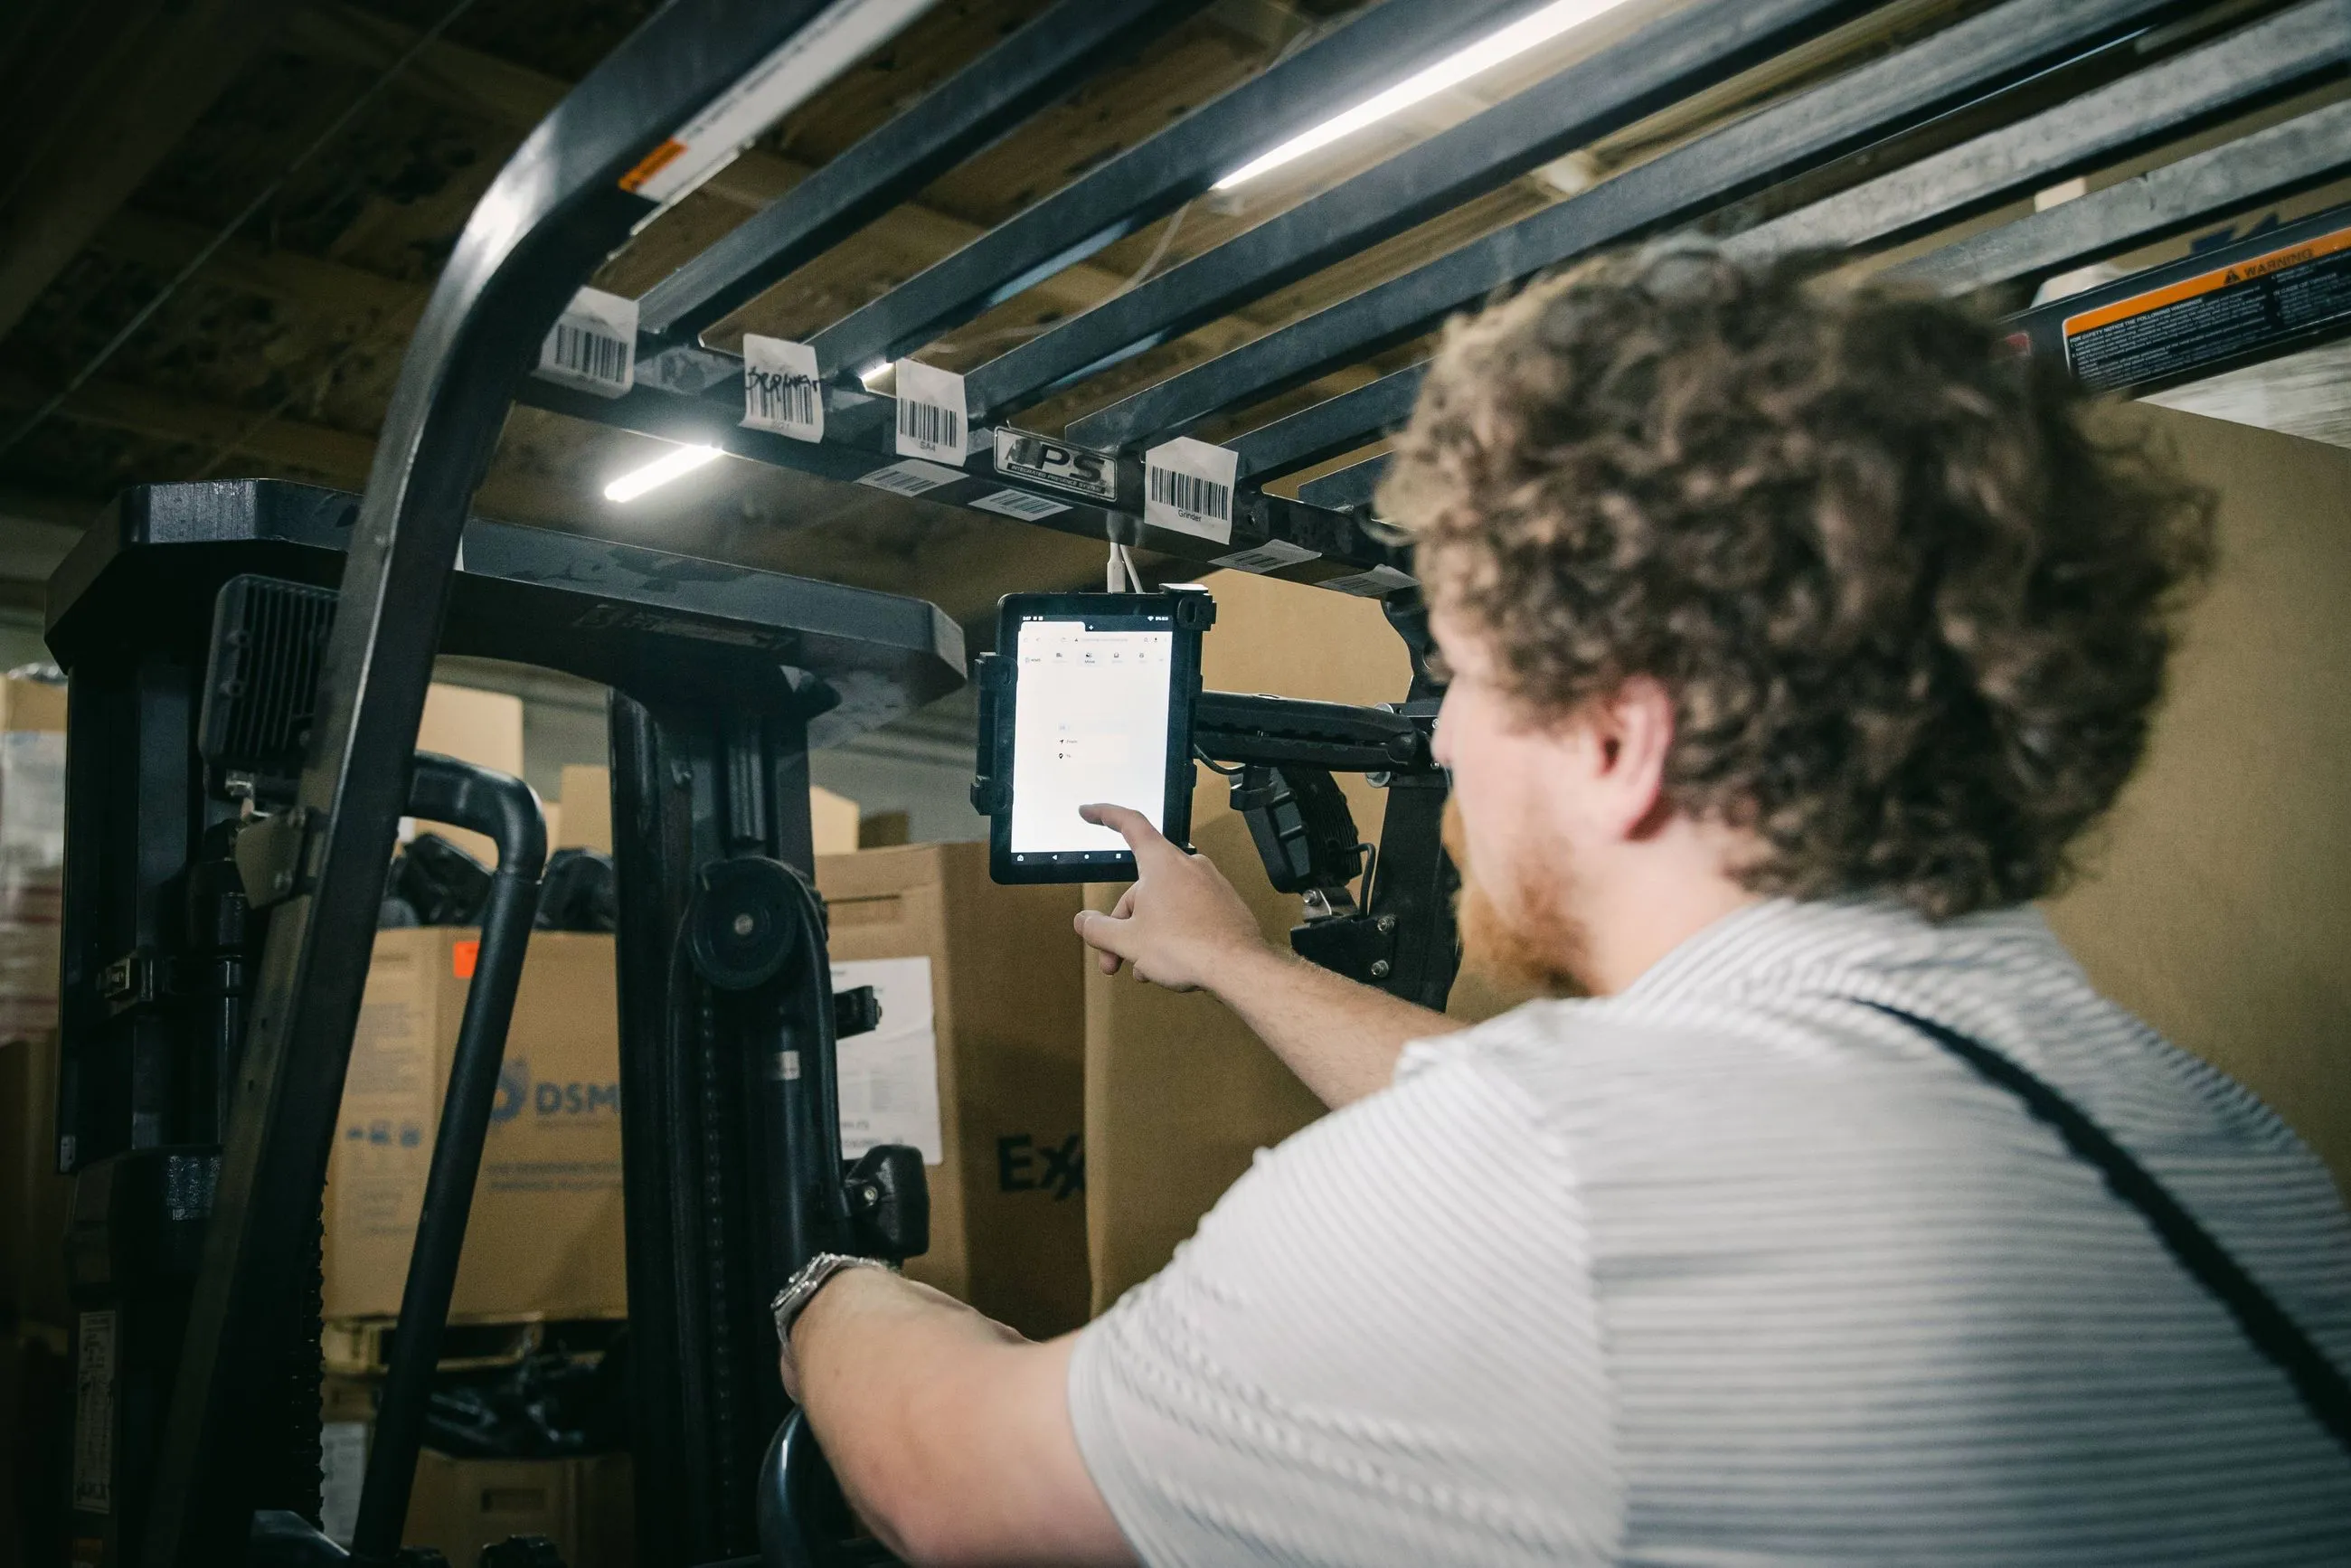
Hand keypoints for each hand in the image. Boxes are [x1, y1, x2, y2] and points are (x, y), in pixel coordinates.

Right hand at [1072, 803, 1269, 992]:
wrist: (1238, 968)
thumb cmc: (1189, 947)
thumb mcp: (1128, 940)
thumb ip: (1098, 929)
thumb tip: (1084, 921)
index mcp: (1161, 862)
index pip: (1129, 824)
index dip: (1104, 815)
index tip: (1089, 812)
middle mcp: (1187, 866)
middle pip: (1140, 887)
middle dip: (1122, 925)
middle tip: (1111, 958)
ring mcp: (1208, 884)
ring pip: (1163, 905)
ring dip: (1146, 936)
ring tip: (1143, 968)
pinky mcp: (1222, 905)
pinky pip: (1186, 914)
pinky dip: (1171, 935)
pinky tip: (1167, 964)